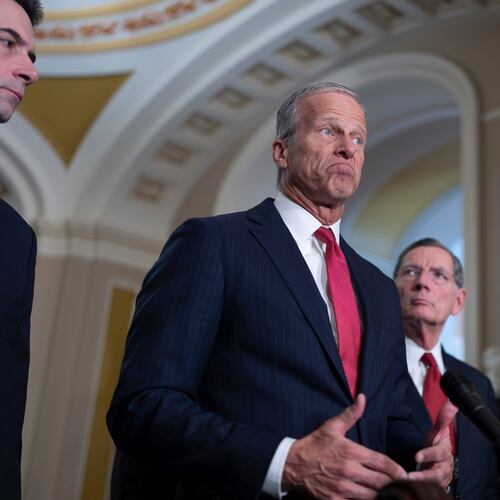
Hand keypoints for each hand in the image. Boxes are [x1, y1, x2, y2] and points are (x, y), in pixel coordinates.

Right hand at [282, 394, 407, 498]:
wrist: (291, 464)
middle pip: (382, 482)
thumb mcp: (331, 427)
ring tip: (389, 494)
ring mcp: (342, 489)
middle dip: (393, 484)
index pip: (382, 462)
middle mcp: (349, 471)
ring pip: (372, 496)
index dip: (397, 470)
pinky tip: (369, 498)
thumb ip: (351, 414)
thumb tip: (362, 398)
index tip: (404, 473)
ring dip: (382, 496)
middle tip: (401, 485)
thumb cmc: (313, 445)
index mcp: (351, 452)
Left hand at [408, 400, 457, 487]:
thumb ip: (443, 418)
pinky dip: (418, 488)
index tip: (417, 456)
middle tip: (410, 476)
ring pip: (432, 484)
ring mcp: (439, 480)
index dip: (428, 455)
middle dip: (424, 475)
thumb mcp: (438, 433)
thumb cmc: (437, 448)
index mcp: (444, 454)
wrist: (438, 465)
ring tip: (406, 482)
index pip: (438, 454)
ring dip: (419, 483)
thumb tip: (452, 402)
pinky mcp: (434, 487)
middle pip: (437, 474)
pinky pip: (427, 489)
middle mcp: (444, 468)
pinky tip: (407, 486)